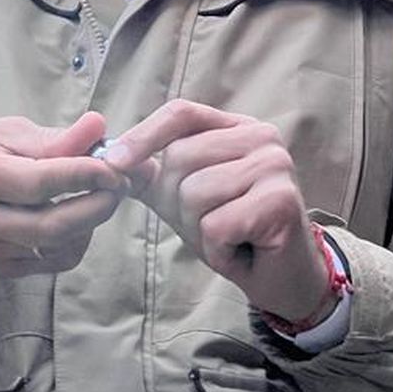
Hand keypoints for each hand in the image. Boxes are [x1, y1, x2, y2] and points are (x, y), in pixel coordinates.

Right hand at [0, 111, 125, 275]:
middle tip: (121, 183)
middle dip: (96, 205)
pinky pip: (52, 261)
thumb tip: (99, 128)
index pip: (36, 183)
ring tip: (104, 194)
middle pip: (49, 224)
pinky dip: (76, 239)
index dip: (82, 175)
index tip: (113, 165)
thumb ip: (54, 137)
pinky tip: (80, 215)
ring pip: (56, 246)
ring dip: (91, 222)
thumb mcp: (8, 131)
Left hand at [104, 100, 333, 324]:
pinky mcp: (280, 201)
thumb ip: (152, 176)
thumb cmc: (235, 234)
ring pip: (195, 193)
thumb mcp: (185, 199)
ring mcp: (275, 165)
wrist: (281, 278)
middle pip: (181, 158)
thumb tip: (111, 159)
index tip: (113, 162)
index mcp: (237, 127)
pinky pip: (216, 225)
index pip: (182, 113)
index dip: (143, 135)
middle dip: (179, 204)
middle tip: (212, 224)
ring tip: (229, 237)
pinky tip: (242, 250)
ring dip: (200, 230)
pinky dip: (218, 249)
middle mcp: (261, 137)